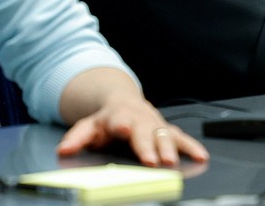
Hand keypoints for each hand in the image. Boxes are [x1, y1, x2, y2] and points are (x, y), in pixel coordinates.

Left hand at [56, 89, 208, 166]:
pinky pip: (181, 138)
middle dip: (149, 145)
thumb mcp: (88, 126)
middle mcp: (139, 119)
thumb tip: (64, 150)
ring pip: (164, 134)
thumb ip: (76, 138)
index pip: (118, 119)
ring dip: (170, 148)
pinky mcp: (167, 131)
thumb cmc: (108, 119)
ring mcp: (155, 124)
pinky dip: (192, 146)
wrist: (125, 102)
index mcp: (118, 116)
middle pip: (145, 131)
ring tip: (172, 162)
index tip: (123, 129)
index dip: (121, 124)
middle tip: (152, 160)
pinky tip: (200, 156)